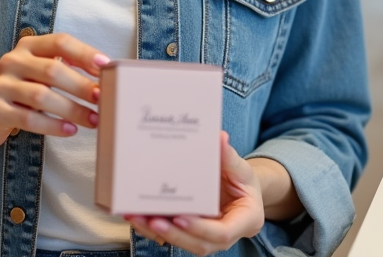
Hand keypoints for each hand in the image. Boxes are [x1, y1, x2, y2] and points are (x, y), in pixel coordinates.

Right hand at [0, 32, 108, 147]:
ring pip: (42, 96)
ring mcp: (2, 86)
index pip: (60, 42)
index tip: (106, 67)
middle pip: (52, 70)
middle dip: (81, 85)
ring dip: (72, 109)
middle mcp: (12, 61)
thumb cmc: (26, 90)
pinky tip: (71, 130)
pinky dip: (54, 126)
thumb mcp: (42, 72)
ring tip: (93, 120)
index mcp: (28, 46)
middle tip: (103, 98)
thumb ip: (67, 67)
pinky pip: (30, 119)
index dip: (85, 53)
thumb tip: (105, 74)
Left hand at [126, 132, 265, 255]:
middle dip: (174, 234)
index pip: (222, 233)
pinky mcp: (192, 234)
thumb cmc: (243, 180)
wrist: (241, 191)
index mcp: (245, 221)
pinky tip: (137, 216)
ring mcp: (208, 238)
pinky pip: (174, 236)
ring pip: (184, 243)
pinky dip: (154, 229)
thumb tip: (220, 138)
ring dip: (159, 232)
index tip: (180, 218)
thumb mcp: (241, 168)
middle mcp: (226, 236)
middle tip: (153, 220)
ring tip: (137, 217)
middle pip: (200, 244)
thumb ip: (230, 157)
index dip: (200, 228)